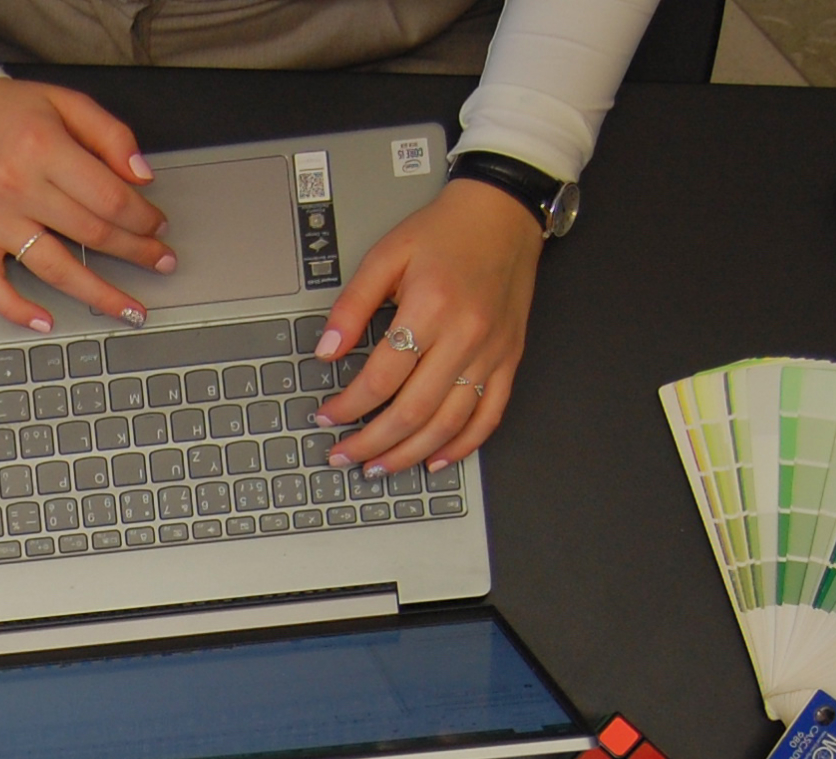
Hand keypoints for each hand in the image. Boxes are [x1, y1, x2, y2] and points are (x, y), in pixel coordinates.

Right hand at [0, 79, 170, 333]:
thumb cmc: (6, 109)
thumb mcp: (66, 102)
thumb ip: (110, 135)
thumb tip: (142, 177)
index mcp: (44, 148)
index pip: (109, 197)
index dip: (143, 218)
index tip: (157, 226)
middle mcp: (17, 186)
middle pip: (91, 234)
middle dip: (134, 252)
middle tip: (159, 262)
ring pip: (53, 268)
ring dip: (98, 294)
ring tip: (129, 309)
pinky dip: (16, 309)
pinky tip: (45, 321)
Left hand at [311, 177, 542, 476]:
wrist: (503, 213)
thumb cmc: (446, 231)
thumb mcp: (387, 255)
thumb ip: (353, 305)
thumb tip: (326, 350)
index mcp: (432, 307)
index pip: (382, 376)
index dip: (349, 405)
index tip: (326, 416)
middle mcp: (465, 335)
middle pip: (413, 410)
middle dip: (371, 443)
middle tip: (343, 456)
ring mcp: (492, 352)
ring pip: (449, 423)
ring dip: (410, 454)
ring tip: (379, 467)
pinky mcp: (509, 359)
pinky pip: (489, 415)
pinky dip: (462, 445)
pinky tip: (436, 460)